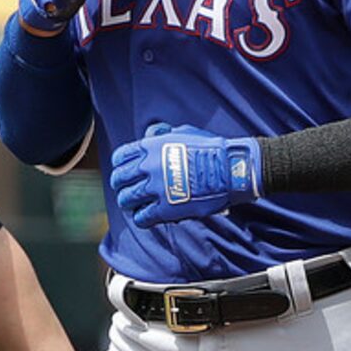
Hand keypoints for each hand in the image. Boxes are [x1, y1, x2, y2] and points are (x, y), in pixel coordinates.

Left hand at [110, 124, 262, 227]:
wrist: (231, 169)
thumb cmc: (211, 149)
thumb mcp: (182, 132)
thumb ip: (161, 135)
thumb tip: (148, 135)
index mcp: (150, 147)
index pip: (120, 158)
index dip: (119, 167)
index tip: (124, 173)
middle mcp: (149, 166)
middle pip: (119, 180)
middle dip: (121, 186)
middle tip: (128, 192)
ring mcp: (156, 188)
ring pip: (126, 200)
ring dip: (129, 204)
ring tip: (136, 206)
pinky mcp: (166, 209)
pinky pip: (141, 218)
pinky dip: (141, 218)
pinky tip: (147, 216)